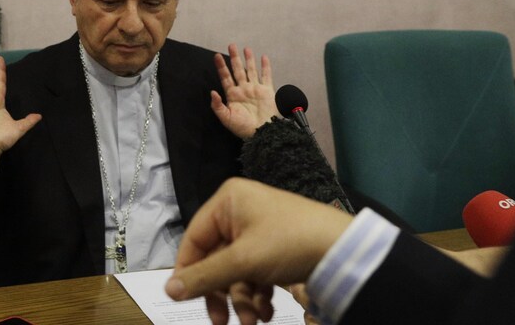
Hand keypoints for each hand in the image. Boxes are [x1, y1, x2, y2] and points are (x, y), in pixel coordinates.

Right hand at [165, 179, 351, 324]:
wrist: (345, 250)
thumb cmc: (290, 243)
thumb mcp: (243, 261)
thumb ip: (205, 276)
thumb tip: (169, 290)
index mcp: (228, 201)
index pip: (194, 238)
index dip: (188, 271)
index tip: (184, 299)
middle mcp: (240, 211)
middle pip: (215, 259)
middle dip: (221, 293)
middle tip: (221, 322)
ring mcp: (259, 229)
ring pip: (236, 271)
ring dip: (241, 300)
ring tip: (254, 322)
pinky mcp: (275, 247)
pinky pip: (254, 272)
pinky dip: (258, 295)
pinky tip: (267, 313)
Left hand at [211, 44, 277, 138]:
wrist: (261, 133)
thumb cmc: (243, 128)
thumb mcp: (226, 118)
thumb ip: (218, 106)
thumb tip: (212, 92)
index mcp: (232, 95)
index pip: (225, 77)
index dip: (221, 66)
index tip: (217, 56)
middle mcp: (243, 89)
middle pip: (238, 70)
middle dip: (234, 58)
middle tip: (231, 45)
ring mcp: (255, 89)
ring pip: (251, 70)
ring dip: (249, 60)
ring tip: (246, 49)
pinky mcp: (267, 91)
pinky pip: (266, 76)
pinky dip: (265, 67)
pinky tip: (263, 58)